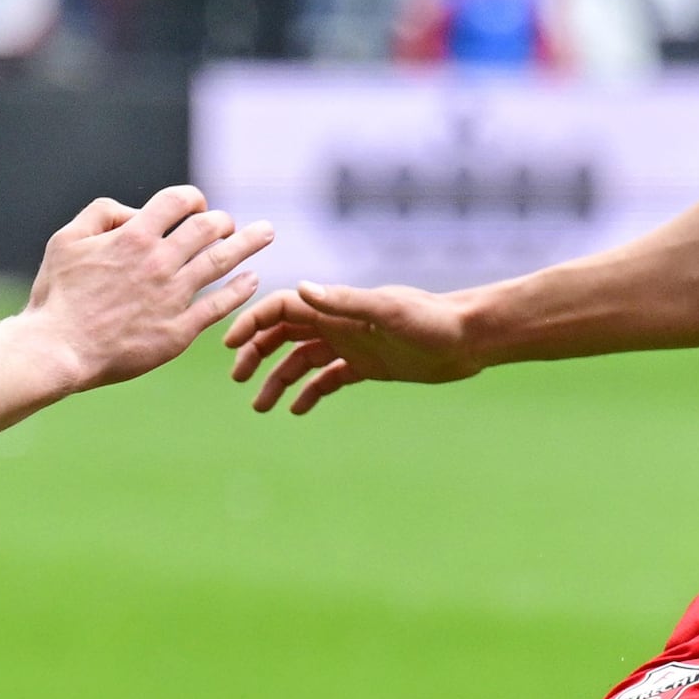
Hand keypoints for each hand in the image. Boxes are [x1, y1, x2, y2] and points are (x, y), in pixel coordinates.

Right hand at [22, 181, 272, 385]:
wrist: (59, 350)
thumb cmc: (58, 297)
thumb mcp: (66, 240)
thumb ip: (101, 213)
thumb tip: (136, 213)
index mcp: (133, 236)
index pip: (178, 201)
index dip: (193, 198)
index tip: (197, 205)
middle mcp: (158, 262)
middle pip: (207, 228)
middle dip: (223, 221)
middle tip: (229, 224)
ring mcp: (172, 297)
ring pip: (220, 262)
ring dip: (247, 243)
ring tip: (266, 233)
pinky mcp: (178, 331)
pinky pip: (218, 306)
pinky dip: (240, 290)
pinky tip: (252, 281)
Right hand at [224, 278, 482, 414]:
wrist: (468, 339)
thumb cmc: (432, 320)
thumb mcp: (386, 310)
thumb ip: (344, 301)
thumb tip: (301, 289)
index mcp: (336, 307)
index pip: (281, 309)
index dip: (252, 323)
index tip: (231, 346)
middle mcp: (339, 323)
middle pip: (283, 335)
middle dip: (256, 353)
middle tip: (239, 380)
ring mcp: (352, 345)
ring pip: (301, 361)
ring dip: (278, 380)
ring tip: (261, 407)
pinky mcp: (368, 366)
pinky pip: (329, 379)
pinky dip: (310, 392)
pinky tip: (297, 410)